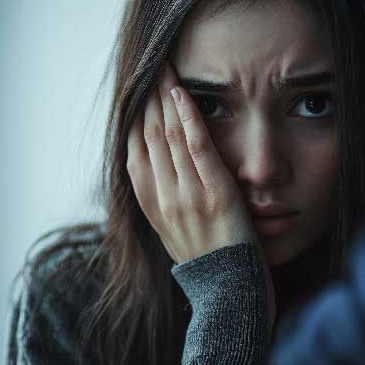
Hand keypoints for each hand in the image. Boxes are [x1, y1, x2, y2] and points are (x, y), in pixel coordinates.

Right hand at [126, 62, 257, 262]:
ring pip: (168, 136)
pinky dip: (189, 117)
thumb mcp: (176, 234)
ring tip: (165, 67)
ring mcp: (187, 196)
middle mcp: (163, 198)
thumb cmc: (210, 267)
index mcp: (151, 206)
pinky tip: (184, 93)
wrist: (229, 300)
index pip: (135, 148)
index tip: (138, 87)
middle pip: (148, 135)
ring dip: (165, 97)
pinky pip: (197, 148)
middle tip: (151, 64)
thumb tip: (162, 173)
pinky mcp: (215, 195)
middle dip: (148, 97)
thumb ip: (167, 201)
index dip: (135, 114)